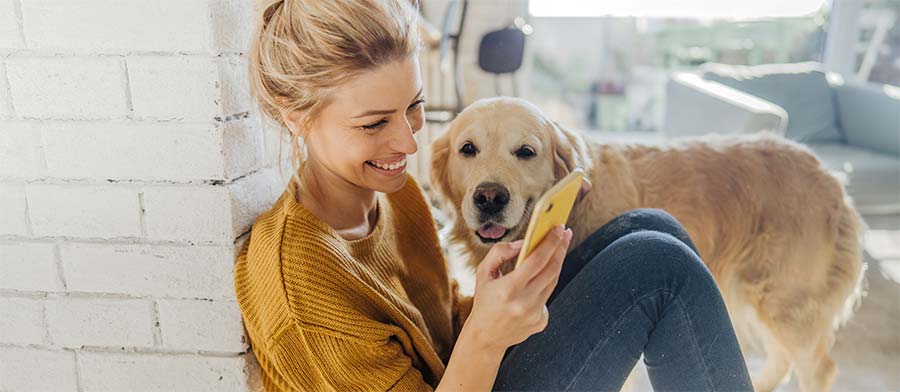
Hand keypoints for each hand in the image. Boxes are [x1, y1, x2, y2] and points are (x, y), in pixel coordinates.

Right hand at [464, 224, 572, 352]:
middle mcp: (524, 302)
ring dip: (557, 263)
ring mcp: (534, 314)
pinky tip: (540, 278)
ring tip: (559, 248)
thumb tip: (523, 243)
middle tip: (564, 232)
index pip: (537, 260)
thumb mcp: (483, 273)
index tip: (559, 228)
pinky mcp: (541, 321)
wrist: (485, 337)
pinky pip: (547, 296)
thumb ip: (500, 253)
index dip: (550, 242)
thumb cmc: (484, 300)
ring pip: (553, 281)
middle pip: (551, 269)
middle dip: (560, 248)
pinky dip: (545, 284)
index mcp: (508, 289)